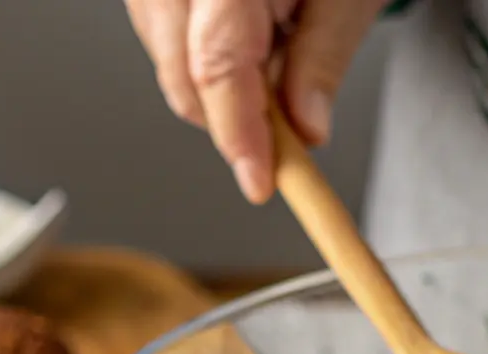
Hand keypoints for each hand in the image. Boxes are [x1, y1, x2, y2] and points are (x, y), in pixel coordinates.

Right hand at [125, 0, 385, 202]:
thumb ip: (322, 60)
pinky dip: (206, 63)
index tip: (260, 182)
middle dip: (231, 120)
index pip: (217, 62)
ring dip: (219, 92)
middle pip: (182, 72)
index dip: (239, 134)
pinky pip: (165, 38)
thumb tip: (306, 131)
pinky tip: (249, 45)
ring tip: (275, 61)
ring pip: (168, 62)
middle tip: (285, 136)